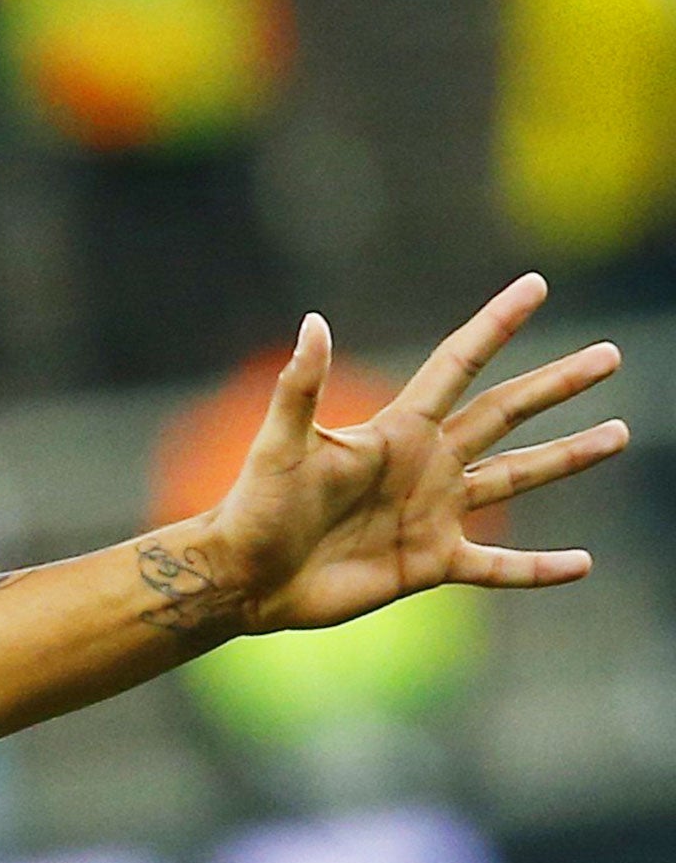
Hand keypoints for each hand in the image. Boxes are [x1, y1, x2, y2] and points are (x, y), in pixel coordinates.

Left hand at [212, 273, 629, 633]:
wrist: (246, 576)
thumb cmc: (256, 507)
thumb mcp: (282, 444)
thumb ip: (301, 387)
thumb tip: (313, 321)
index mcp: (396, 430)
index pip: (458, 365)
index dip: (495, 325)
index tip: (535, 286)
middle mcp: (423, 465)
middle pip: (505, 412)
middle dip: (556, 384)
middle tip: (610, 356)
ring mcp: (432, 514)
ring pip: (515, 476)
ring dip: (566, 457)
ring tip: (617, 433)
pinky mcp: (430, 564)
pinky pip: (498, 567)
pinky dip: (538, 569)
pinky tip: (582, 565)